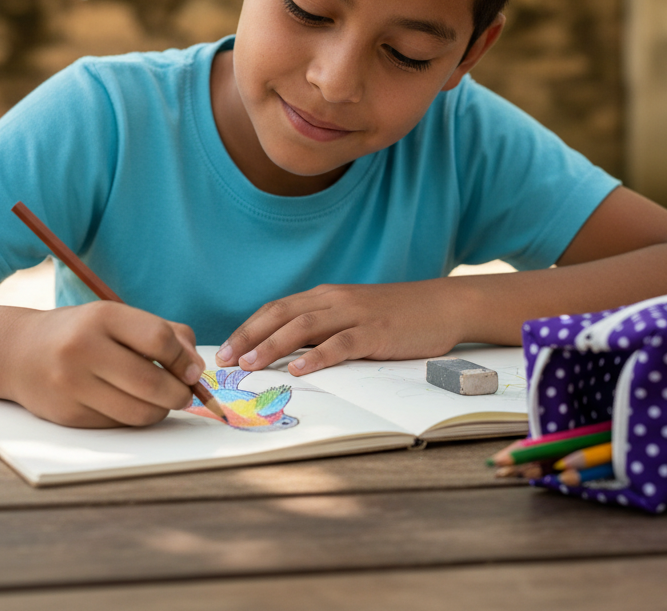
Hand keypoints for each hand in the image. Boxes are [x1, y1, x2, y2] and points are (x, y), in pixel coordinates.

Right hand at [6, 302, 204, 427]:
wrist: (19, 352)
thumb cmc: (82, 333)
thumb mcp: (119, 318)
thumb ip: (166, 334)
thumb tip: (195, 368)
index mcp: (102, 316)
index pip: (159, 339)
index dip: (184, 360)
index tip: (192, 371)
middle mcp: (83, 348)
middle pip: (151, 382)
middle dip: (179, 393)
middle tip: (184, 393)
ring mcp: (72, 384)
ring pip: (138, 412)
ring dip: (160, 411)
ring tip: (160, 400)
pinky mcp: (67, 414)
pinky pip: (118, 425)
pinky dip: (133, 418)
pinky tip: (129, 404)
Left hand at [214, 280, 466, 375]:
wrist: (442, 305)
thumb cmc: (396, 316)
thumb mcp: (353, 316)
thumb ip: (323, 329)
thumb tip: (286, 353)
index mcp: (325, 297)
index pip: (276, 309)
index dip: (247, 329)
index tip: (223, 351)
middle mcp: (335, 300)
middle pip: (281, 315)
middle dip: (249, 337)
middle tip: (224, 361)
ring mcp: (356, 314)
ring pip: (304, 327)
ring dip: (273, 346)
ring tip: (251, 365)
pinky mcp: (376, 332)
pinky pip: (342, 343)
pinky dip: (318, 356)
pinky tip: (301, 369)